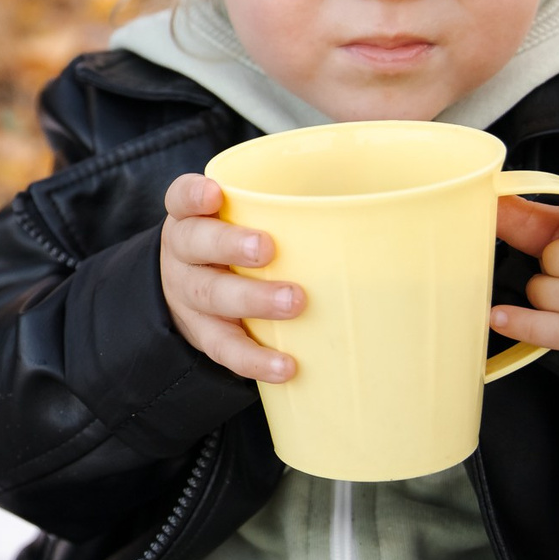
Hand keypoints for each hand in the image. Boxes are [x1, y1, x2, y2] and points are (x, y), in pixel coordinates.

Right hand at [158, 173, 300, 383]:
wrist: (189, 294)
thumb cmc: (232, 246)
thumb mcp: (238, 220)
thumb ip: (285, 211)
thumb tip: (377, 208)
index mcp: (192, 218)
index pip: (182, 199)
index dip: (194, 196)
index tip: (216, 193)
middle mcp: (185, 255)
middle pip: (196, 246)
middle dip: (230, 246)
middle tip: (266, 248)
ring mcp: (190, 297)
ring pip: (211, 296)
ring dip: (252, 300)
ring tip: (293, 302)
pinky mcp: (204, 335)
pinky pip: (225, 348)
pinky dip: (254, 359)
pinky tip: (285, 365)